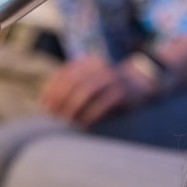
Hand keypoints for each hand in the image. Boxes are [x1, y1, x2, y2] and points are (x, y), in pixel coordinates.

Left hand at [39, 54, 158, 126]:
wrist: (141, 84)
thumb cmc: (108, 87)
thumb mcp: (91, 80)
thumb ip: (73, 87)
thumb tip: (47, 103)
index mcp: (89, 62)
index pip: (65, 73)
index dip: (52, 89)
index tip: (45, 105)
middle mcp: (100, 66)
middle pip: (74, 82)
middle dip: (61, 99)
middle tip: (54, 116)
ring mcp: (112, 78)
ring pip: (87, 90)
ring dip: (73, 107)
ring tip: (66, 121)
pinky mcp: (122, 92)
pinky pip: (103, 103)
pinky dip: (91, 114)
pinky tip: (84, 124)